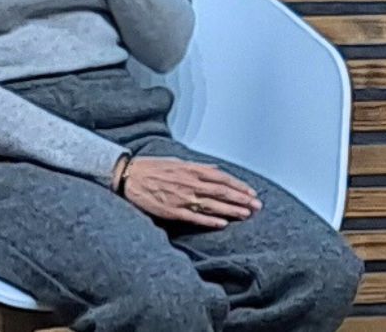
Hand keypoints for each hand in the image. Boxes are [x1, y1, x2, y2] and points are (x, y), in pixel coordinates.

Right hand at [117, 156, 261, 228]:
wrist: (128, 176)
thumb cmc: (152, 168)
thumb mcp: (178, 161)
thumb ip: (198, 167)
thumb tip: (215, 169)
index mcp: (193, 169)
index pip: (223, 178)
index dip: (239, 186)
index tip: (252, 193)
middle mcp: (191, 183)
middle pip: (222, 192)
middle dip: (242, 199)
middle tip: (257, 206)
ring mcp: (182, 197)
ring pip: (212, 205)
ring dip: (231, 211)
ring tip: (246, 215)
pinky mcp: (172, 210)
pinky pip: (194, 217)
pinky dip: (209, 221)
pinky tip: (222, 224)